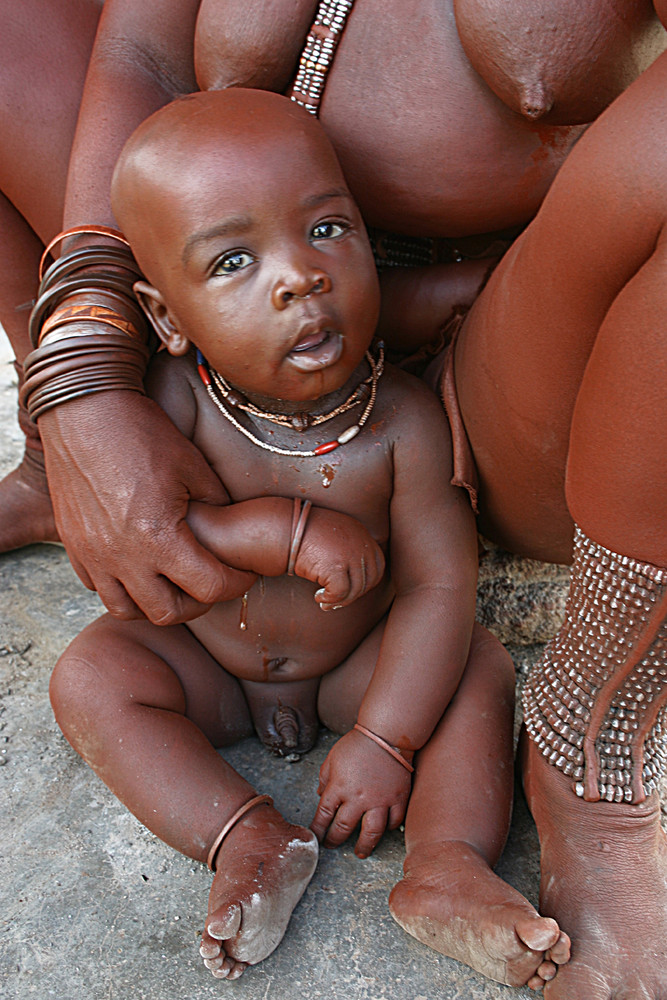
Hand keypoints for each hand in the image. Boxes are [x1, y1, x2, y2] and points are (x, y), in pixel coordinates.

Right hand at [39, 391, 248, 622]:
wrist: (84, 411)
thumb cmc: (141, 433)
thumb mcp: (194, 467)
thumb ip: (217, 509)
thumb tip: (232, 532)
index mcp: (158, 537)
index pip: (210, 588)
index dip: (237, 583)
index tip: (245, 572)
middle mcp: (122, 557)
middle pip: (169, 613)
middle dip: (199, 602)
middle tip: (212, 581)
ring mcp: (93, 555)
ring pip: (128, 609)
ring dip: (156, 603)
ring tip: (174, 581)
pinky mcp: (74, 547)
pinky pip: (98, 588)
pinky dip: (123, 588)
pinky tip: (139, 566)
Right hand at [294, 508, 384, 609]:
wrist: (283, 528)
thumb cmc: (302, 533)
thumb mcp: (333, 535)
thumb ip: (347, 549)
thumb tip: (354, 580)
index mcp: (360, 533)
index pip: (378, 564)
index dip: (367, 581)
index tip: (351, 589)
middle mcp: (360, 543)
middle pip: (369, 580)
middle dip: (354, 595)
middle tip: (336, 601)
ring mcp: (350, 555)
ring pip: (356, 590)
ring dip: (341, 601)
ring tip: (326, 602)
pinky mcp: (336, 567)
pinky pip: (340, 593)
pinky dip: (330, 600)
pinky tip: (318, 597)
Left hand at [310, 729, 410, 857]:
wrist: (386, 734)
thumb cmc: (357, 744)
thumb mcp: (332, 758)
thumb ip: (325, 778)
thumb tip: (322, 796)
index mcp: (338, 787)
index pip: (324, 815)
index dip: (318, 829)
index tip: (316, 837)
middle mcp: (358, 798)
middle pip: (343, 828)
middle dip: (335, 840)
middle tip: (332, 846)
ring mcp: (379, 800)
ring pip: (371, 833)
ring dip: (364, 846)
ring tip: (360, 853)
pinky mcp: (398, 798)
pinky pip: (394, 821)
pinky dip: (389, 828)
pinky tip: (384, 830)